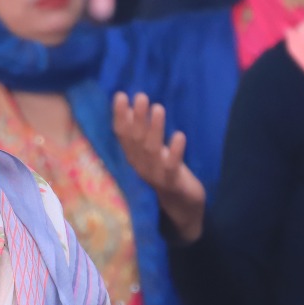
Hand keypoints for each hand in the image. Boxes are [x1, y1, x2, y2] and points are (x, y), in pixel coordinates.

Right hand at [113, 92, 206, 240]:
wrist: (182, 209)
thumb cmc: (167, 174)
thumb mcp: (153, 152)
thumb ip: (143, 133)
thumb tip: (133, 106)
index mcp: (134, 158)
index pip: (123, 135)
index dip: (120, 116)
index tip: (121, 95)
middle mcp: (141, 166)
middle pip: (136, 140)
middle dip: (137, 118)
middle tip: (140, 96)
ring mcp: (156, 175)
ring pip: (152, 150)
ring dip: (154, 129)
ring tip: (158, 108)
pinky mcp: (173, 183)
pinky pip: (172, 166)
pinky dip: (175, 151)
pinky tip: (179, 135)